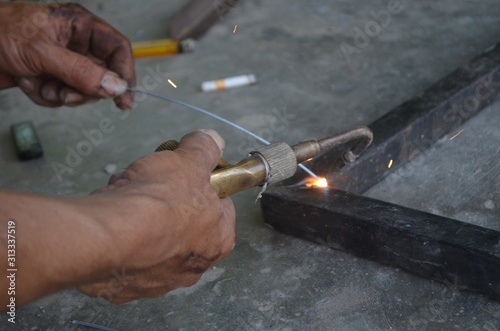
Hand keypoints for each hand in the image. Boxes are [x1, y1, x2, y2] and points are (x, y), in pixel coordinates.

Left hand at [0, 2, 134, 108]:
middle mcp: (76, 44)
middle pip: (103, 75)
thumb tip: (116, 87)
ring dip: (59, 95)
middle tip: (64, 96)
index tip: (123, 99)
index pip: (117, 49)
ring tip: (38, 85)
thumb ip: (81, 71)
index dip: (124, 72)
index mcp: (80, 26)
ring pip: (82, 90)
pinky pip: (62, 97)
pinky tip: (27, 84)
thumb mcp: (42, 52)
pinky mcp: (50, 78)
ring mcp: (63, 63)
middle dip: (82, 90)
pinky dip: (44, 97)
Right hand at [78, 130, 235, 302]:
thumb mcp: (189, 161)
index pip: (218, 204)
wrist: (108, 235)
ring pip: (151, 234)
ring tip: (122, 192)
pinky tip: (110, 217)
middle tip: (148, 179)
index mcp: (218, 239)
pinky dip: (117, 233)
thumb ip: (205, 149)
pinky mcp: (124, 286)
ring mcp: (157, 281)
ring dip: (137, 210)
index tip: (184, 170)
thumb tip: (211, 140)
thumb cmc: (158, 202)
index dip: (200, 181)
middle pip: (182, 218)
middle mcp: (192, 266)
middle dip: (164, 194)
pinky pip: (123, 252)